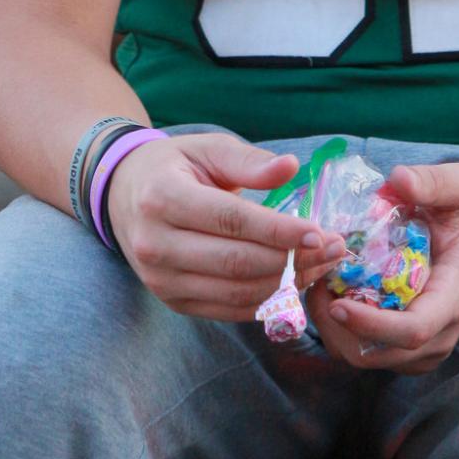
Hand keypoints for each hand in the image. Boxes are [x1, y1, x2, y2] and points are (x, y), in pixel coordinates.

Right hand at [104, 133, 346, 318]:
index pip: (231, 221)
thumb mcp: (205, 150)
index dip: (279, 230)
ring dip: (289, 283)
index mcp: (162, 198)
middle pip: (238, 262)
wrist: (123, 196)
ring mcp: (162, 280)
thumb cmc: (173, 168)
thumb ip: (248, 161)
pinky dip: (270, 299)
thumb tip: (291, 168)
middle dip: (294, 259)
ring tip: (322, 263)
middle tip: (335, 248)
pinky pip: (232, 309)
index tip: (321, 232)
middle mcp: (156, 244)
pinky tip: (295, 280)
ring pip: (239, 291)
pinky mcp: (174, 302)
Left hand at [309, 161, 458, 374]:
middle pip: (379, 353)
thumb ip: (433, 182)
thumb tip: (399, 179)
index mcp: (451, 300)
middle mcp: (438, 334)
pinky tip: (330, 293)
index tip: (335, 303)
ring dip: (333, 328)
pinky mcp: (406, 347)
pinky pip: (365, 351)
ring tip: (317, 284)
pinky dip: (340, 330)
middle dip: (338, 326)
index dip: (370, 324)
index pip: (412, 331)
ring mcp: (422, 346)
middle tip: (312, 282)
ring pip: (365, 357)